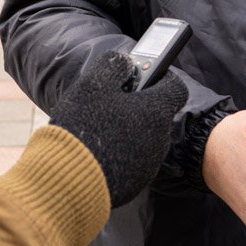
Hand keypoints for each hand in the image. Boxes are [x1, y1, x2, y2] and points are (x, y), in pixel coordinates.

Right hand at [49, 51, 186, 206]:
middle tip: (112, 102)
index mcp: (156, 112)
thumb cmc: (83, 127)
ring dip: (130, 130)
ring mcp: (149, 164)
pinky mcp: (135, 183)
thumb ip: (114, 65)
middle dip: (139, 106)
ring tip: (100, 128)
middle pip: (157, 114)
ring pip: (145, 138)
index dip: (162, 78)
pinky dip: (122, 153)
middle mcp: (160, 139)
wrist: (68, 181)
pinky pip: (133, 160)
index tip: (146, 75)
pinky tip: (98, 151)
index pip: (176, 88)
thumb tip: (126, 62)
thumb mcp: (93, 84)